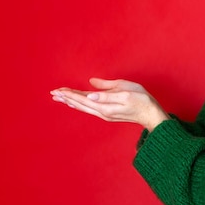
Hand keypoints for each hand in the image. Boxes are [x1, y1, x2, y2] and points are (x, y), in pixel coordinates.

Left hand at [50, 78, 169, 130]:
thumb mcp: (125, 91)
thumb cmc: (141, 99)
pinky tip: (74, 103)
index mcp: (105, 106)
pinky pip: (88, 109)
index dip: (70, 93)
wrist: (151, 114)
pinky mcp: (107, 113)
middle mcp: (102, 112)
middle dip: (66, 98)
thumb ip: (107, 90)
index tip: (58, 90)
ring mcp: (105, 114)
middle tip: (52, 93)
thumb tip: (90, 89)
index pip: (83, 98)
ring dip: (71, 101)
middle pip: (80, 104)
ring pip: (83, 107)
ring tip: (59, 97)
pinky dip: (79, 105)